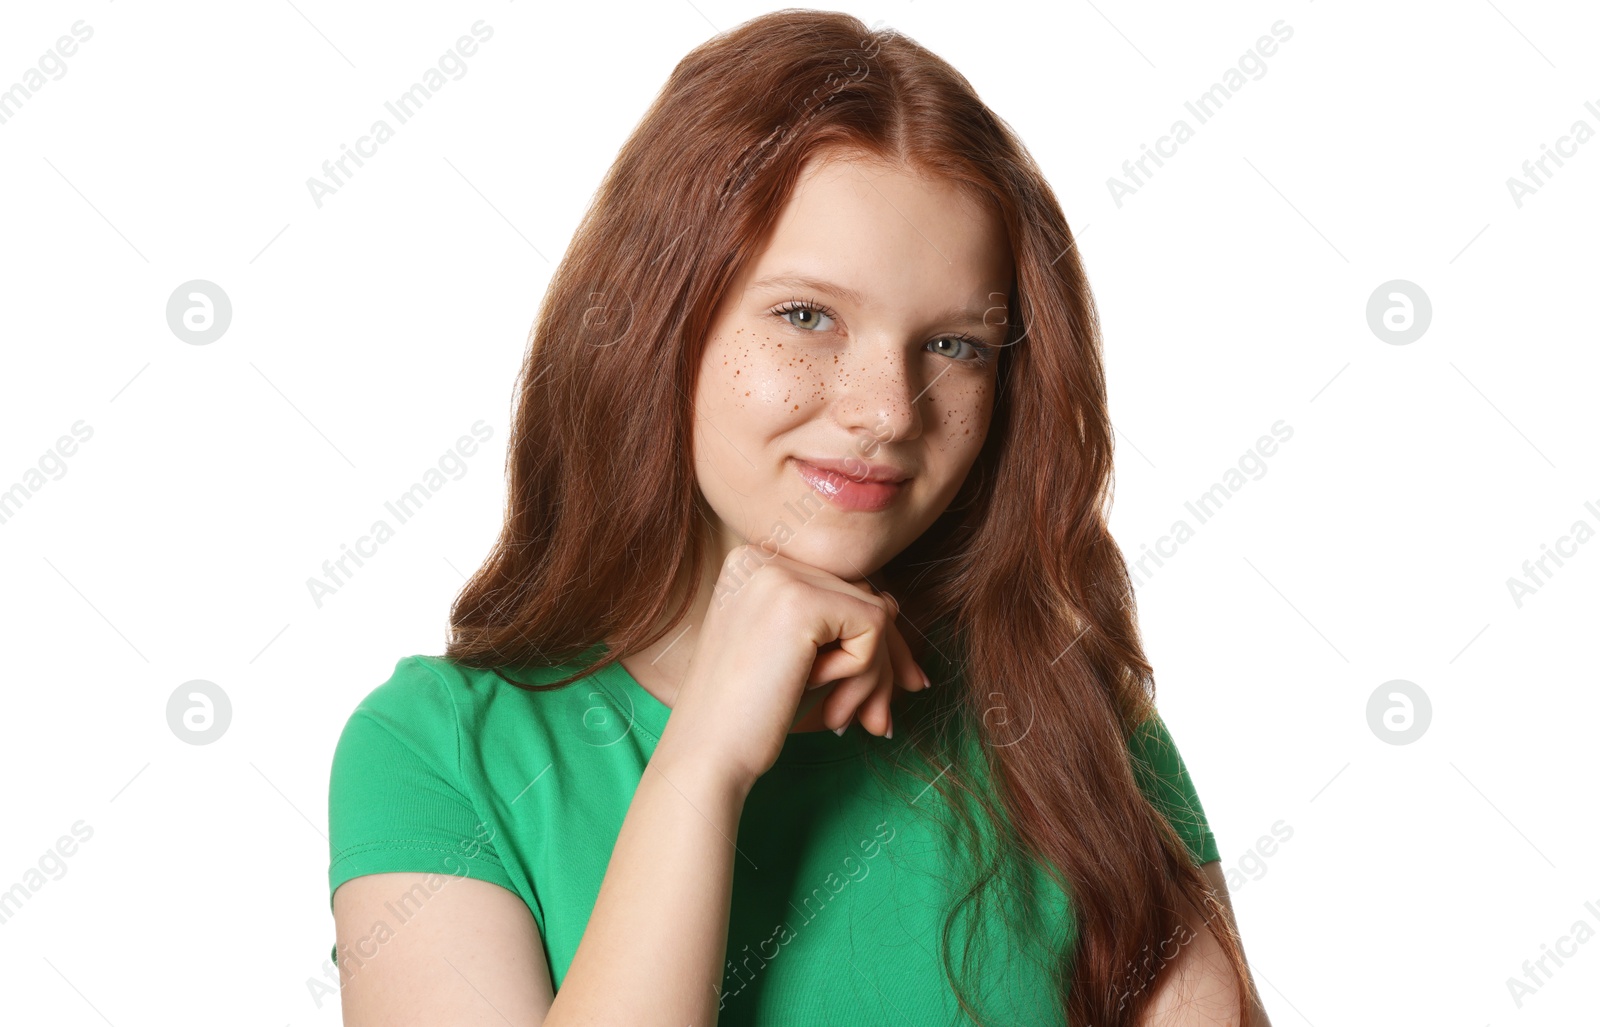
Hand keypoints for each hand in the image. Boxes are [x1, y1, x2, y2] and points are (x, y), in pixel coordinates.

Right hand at [652, 545, 931, 792]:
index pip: (837, 588)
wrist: (707, 755)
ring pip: (874, 612)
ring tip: (839, 718)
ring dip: (870, 675)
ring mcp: (778, 574)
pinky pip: (873, 627)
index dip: (867, 643)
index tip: (886, 692)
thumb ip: (837, 623)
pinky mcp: (801, 601)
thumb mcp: (796, 656)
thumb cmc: (749, 715)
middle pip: (861, 596)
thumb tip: (894, 605)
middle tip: (879, 723)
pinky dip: (860, 672)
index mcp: (750, 564)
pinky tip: (815, 694)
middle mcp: (760, 558)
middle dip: (879, 663)